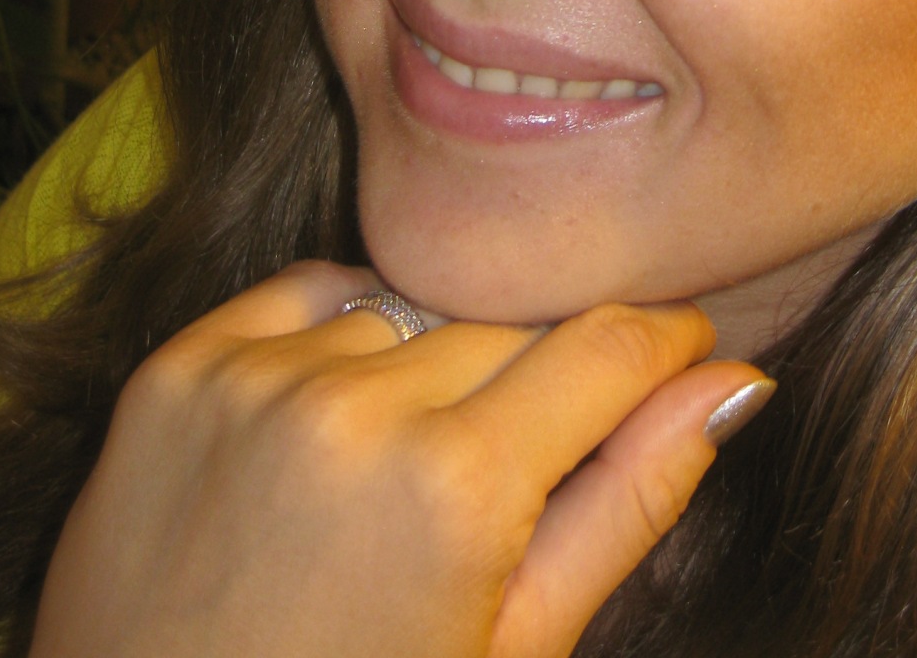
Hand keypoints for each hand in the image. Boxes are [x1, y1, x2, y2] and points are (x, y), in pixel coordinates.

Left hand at [29, 261, 770, 657]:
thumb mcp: (515, 646)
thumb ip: (630, 502)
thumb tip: (740, 383)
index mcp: (458, 490)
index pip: (613, 346)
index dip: (668, 341)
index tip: (685, 349)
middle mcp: (357, 407)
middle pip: (514, 328)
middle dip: (538, 383)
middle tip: (505, 480)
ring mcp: (257, 379)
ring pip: (416, 309)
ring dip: (430, 366)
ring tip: (394, 479)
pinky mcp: (177, 369)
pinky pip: (311, 293)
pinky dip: (339, 337)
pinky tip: (330, 427)